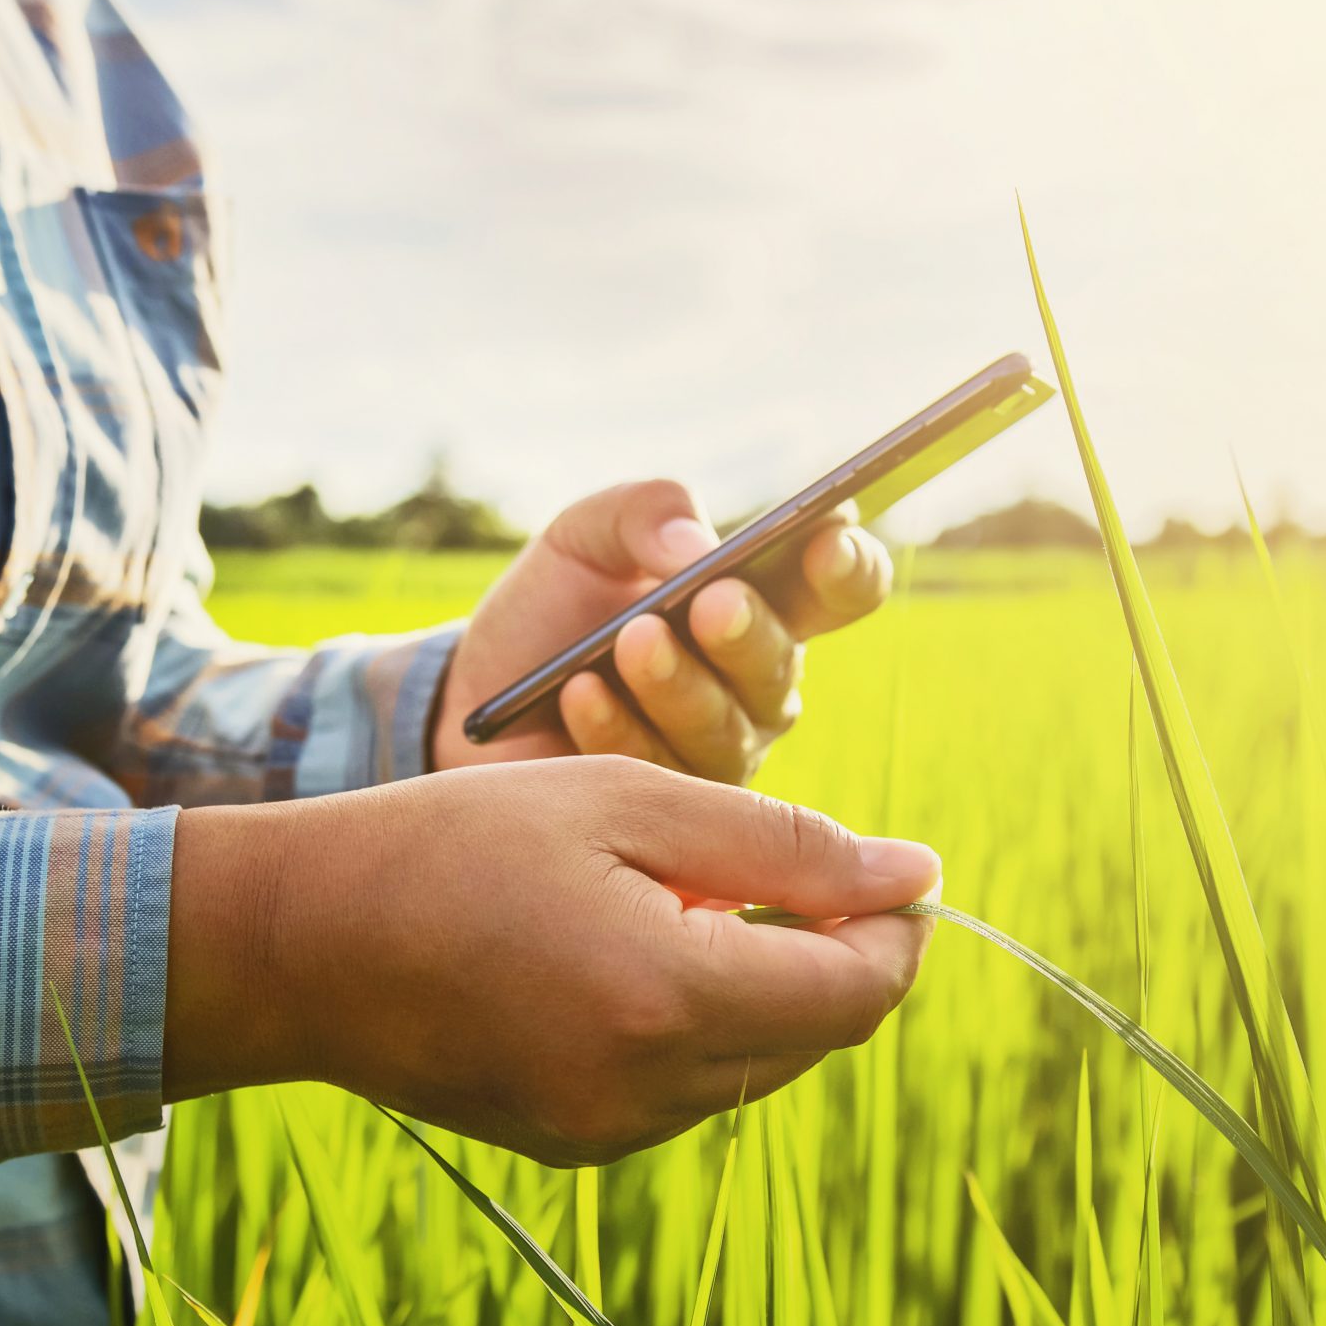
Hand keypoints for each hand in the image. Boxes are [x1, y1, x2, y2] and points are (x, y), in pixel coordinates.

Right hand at [164, 757, 940, 1163]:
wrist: (301, 940)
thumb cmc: (457, 843)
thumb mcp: (627, 802)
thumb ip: (781, 844)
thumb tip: (913, 875)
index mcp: (667, 999)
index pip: (856, 991)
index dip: (899, 928)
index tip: (899, 869)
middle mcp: (648, 1091)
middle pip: (818, 1035)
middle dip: (835, 953)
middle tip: (800, 866)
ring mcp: (609, 1132)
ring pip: (757, 1065)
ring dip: (765, 986)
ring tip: (694, 897)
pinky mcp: (574, 1145)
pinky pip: (688, 1088)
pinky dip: (699, 1021)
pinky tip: (637, 949)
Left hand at [430, 479, 893, 783]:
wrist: (478, 691)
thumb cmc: (553, 609)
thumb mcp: (587, 536)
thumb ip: (644, 512)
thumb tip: (697, 545)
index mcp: (764, 606)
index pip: (840, 590)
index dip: (847, 566)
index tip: (826, 538)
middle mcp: (757, 686)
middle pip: (780, 666)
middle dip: (747, 632)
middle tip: (713, 602)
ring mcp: (716, 754)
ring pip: (722, 730)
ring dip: (678, 684)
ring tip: (633, 641)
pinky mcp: (664, 813)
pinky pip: (655, 775)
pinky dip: (615, 727)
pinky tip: (580, 695)